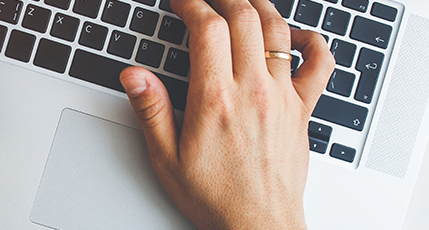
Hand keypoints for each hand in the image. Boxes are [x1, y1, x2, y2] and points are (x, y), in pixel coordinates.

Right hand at [119, 0, 333, 228]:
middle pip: (245, 17)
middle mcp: (253, 91)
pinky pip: (320, 63)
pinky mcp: (302, 109)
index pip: (207, 28)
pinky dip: (311, 40)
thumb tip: (134, 75)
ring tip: (242, 2)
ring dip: (260, 6)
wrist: (258, 224)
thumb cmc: (214, 196)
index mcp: (215, 99)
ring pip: (278, 30)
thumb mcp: (166, 157)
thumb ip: (151, 110)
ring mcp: (282, 97)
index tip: (182, 2)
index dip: (192, 5)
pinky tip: (296, 36)